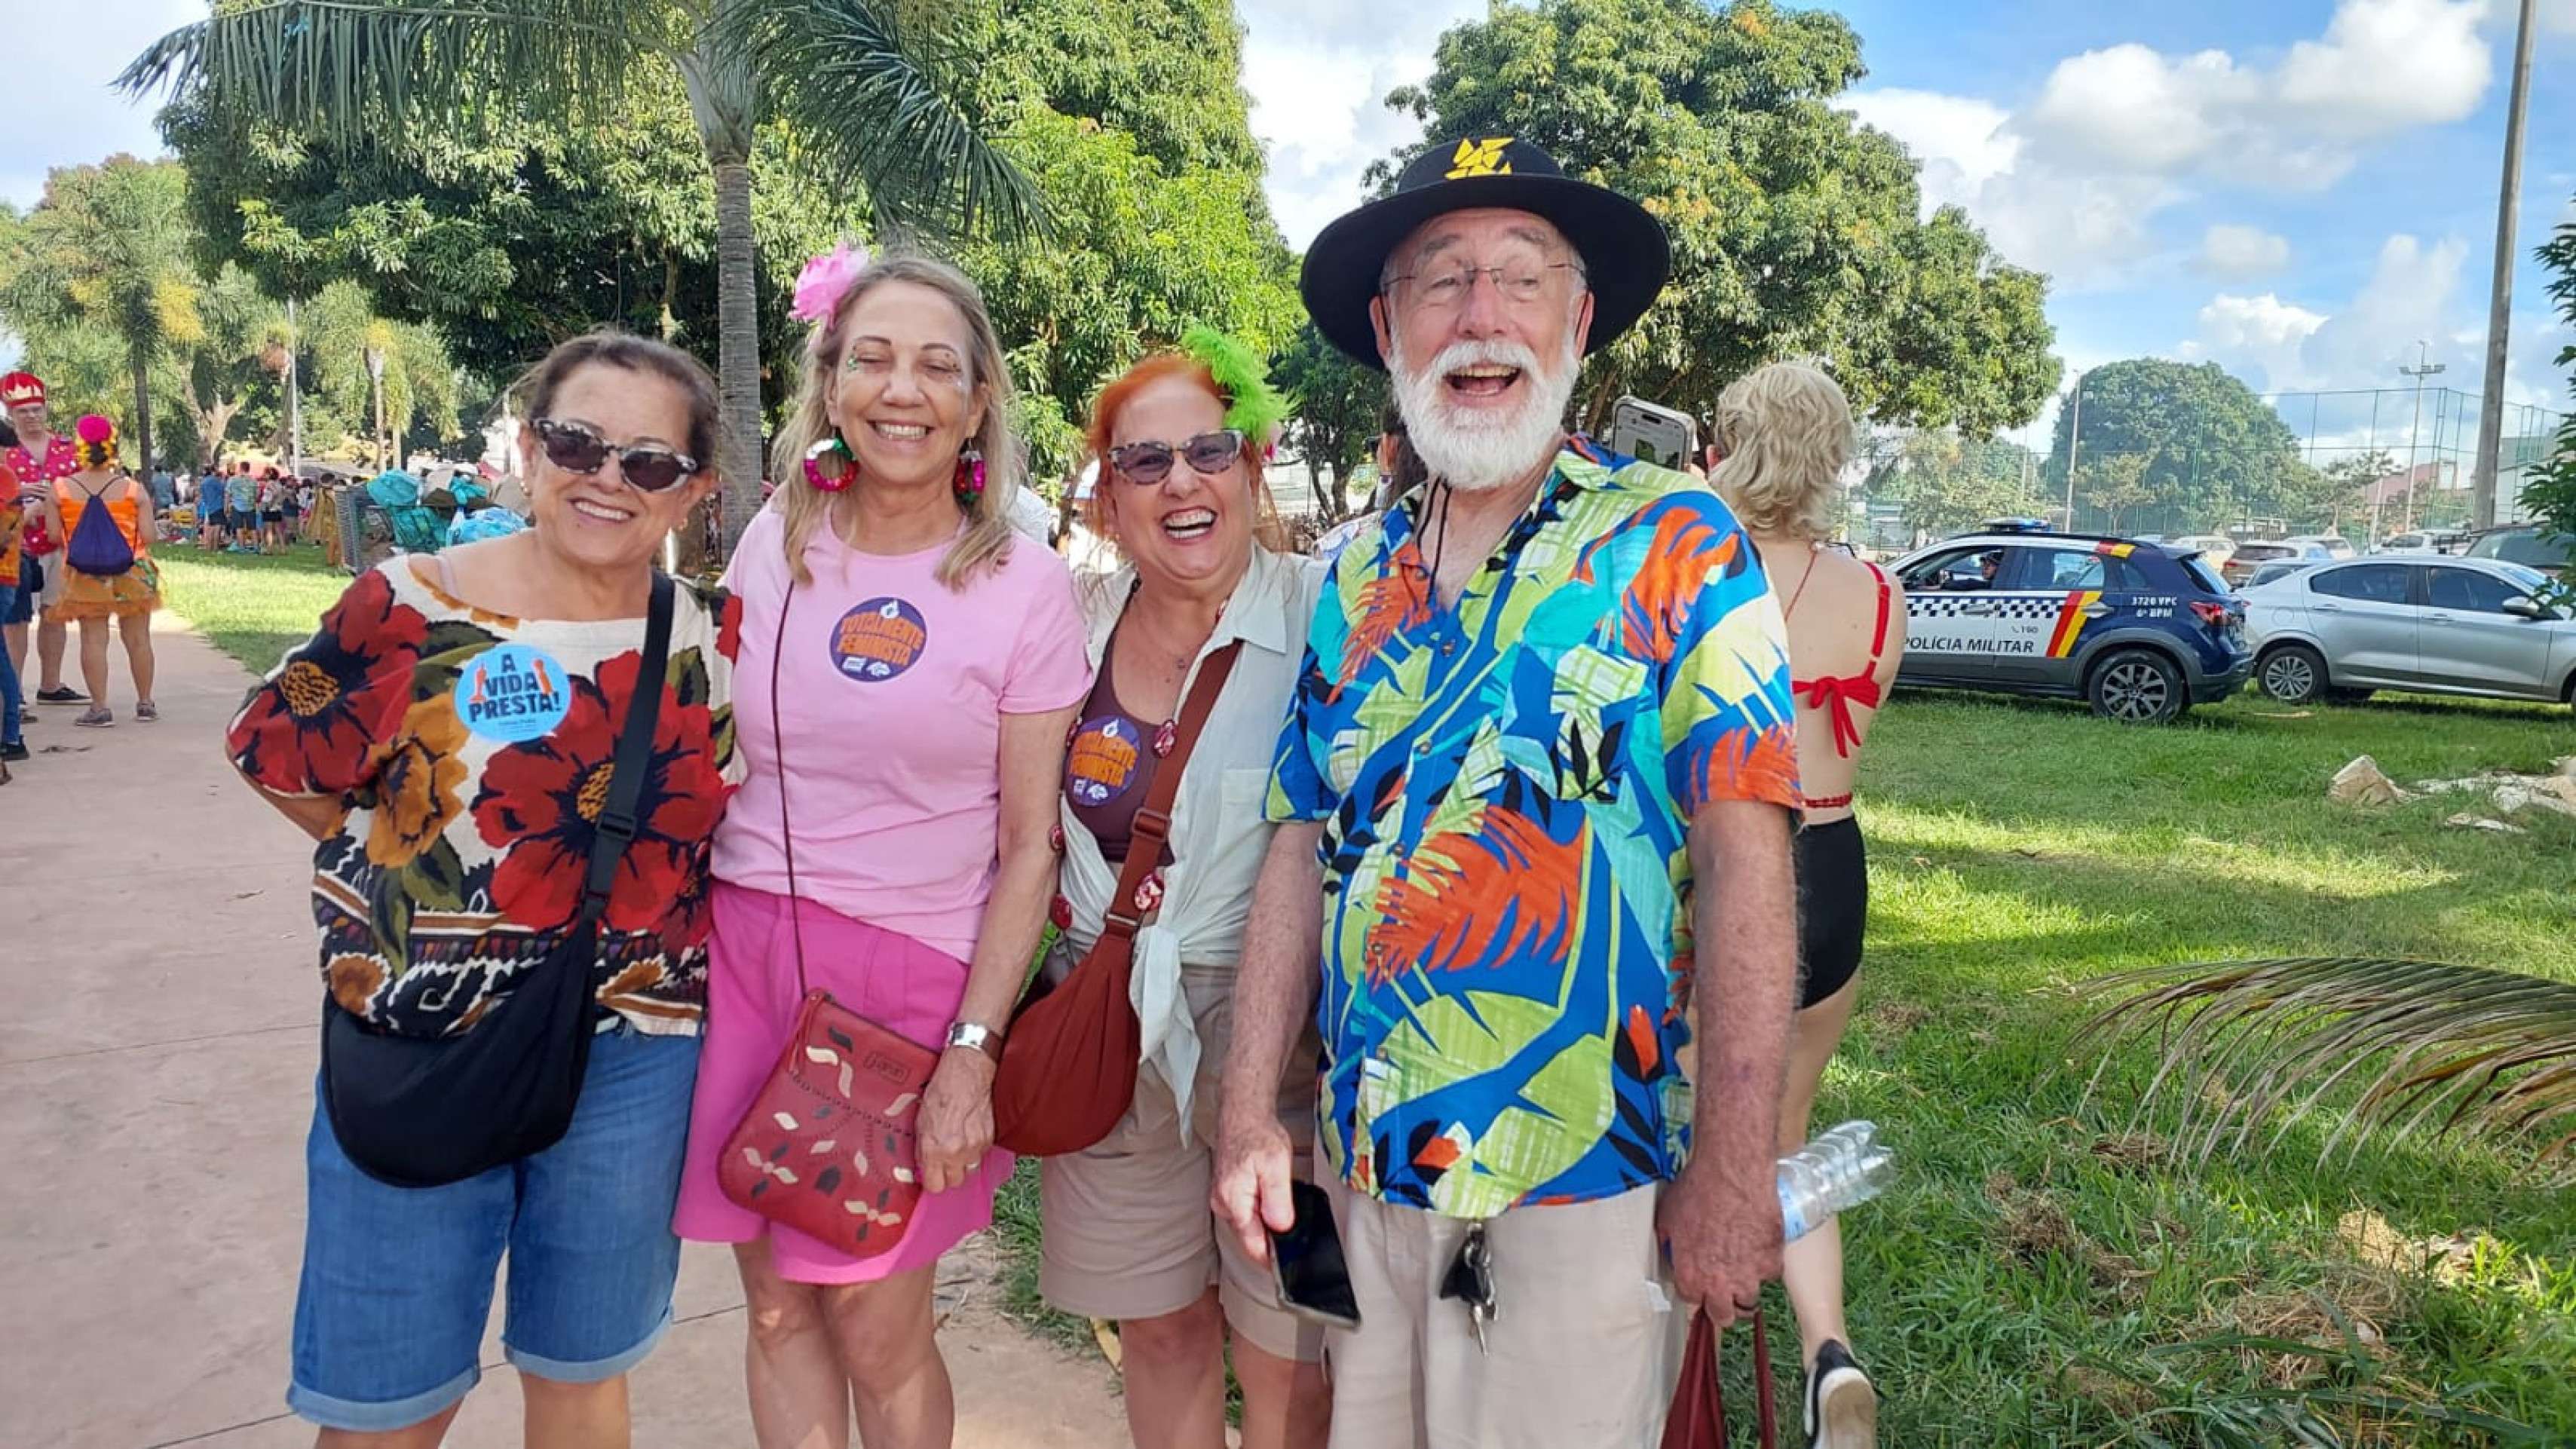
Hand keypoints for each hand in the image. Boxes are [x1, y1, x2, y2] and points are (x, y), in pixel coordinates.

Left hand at [916, 1046, 996, 1194]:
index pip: (935, 1186)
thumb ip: (923, 1148)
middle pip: (955, 1182)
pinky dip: (975, 1148)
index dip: (932, 1180)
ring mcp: (976, 1146)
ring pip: (970, 1169)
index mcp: (935, 1149)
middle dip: (948, 1172)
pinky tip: (969, 1132)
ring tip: (957, 1143)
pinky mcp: (990, 1138)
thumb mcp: (920, 1121)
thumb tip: (924, 1166)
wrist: (968, 1071)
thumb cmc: (941, 1091)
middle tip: (943, 1158)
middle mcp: (956, 1152)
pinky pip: (981, 1154)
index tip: (930, 1173)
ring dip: (963, 1161)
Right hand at [1210, 1111, 1297, 1264]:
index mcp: (1234, 1202)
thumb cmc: (1257, 1135)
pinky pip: (1245, 1213)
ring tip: (1283, 1209)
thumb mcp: (1276, 1166)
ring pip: (1248, 1226)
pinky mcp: (1227, 1193)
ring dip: (1266, 1224)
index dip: (1272, 1258)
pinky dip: (1260, 1213)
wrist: (1243, 1115)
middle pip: (1250, 1237)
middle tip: (1293, 1234)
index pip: (1253, 1245)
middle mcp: (1223, 1205)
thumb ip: (1278, 1200)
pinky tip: (1271, 1200)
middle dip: (1271, 1240)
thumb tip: (1281, 1228)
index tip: (1289, 1264)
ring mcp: (1223, 1200)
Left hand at [1656, 1160, 1782, 1326]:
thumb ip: (1670, 1244)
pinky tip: (1759, 1251)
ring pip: (1749, 1304)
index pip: (1692, 1303)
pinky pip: (1770, 1276)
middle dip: (1721, 1309)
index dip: (1696, 1292)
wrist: (1732, 1174)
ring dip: (1745, 1294)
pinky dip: (1766, 1267)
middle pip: (1722, 1317)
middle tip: (1723, 1295)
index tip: (1700, 1285)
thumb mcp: (1667, 1218)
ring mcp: (1749, 1277)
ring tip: (1743, 1277)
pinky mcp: (1772, 1262)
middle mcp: (1719, 1284)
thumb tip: (1670, 1250)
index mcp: (1690, 1276)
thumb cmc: (1698, 1190)